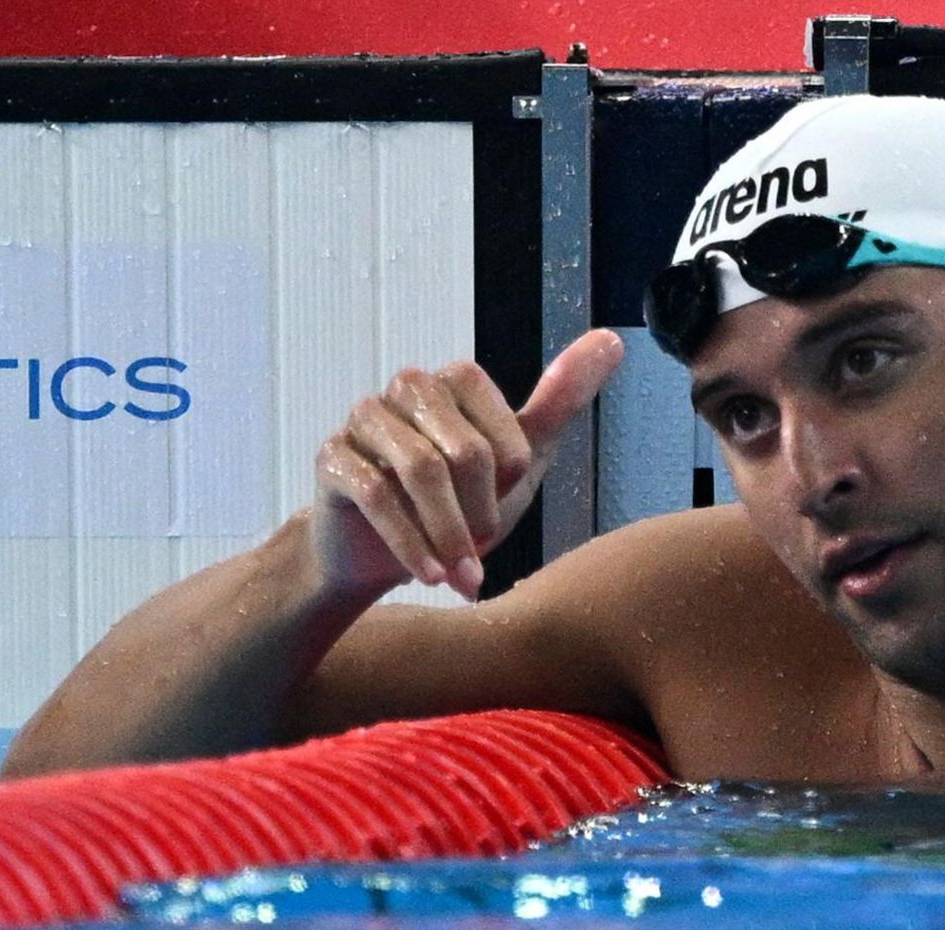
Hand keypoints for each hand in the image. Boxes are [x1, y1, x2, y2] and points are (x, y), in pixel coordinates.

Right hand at [311, 330, 624, 599]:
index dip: (508, 485)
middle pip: (464, 454)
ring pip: (420, 473)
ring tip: (459, 575)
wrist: (376, 556)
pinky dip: (410, 544)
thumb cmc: (454, 505)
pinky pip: (377, 495)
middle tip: (480, 553)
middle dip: (479, 515)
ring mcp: (365, 418)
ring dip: (448, 536)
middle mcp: (407, 387)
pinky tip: (428, 576)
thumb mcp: (516, 461)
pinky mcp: (332, 457)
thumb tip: (612, 340)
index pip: (502, 435)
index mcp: (456, 381)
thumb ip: (560, 403)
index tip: (502, 508)